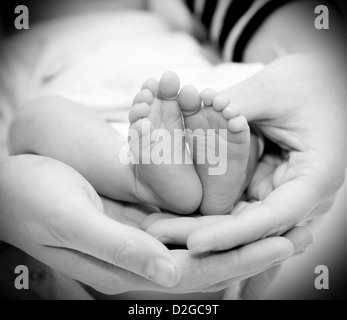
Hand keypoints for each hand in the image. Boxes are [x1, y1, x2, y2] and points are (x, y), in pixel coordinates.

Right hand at [0, 155, 312, 294]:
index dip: (243, 257)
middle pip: (212, 257)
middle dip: (256, 244)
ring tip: (281, 213)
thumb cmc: (36, 200)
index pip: (199, 271)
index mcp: (129, 268)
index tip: (283, 239)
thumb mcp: (73, 222)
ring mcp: (145, 238)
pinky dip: (215, 211)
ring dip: (242, 228)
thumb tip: (172, 273)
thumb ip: (120, 249)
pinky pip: (187, 218)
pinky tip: (237, 199)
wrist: (17, 184)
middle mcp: (143, 258)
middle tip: (301, 226)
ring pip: (204, 238)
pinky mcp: (142, 218)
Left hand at [142, 54, 346, 252]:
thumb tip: (193, 115)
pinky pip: (235, 204)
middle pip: (248, 228)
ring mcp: (281, 193)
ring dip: (199, 225)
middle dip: (203, 233)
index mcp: (315, 178)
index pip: (270, 220)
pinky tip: (175, 212)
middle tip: (158, 234)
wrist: (320, 83)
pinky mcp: (264, 186)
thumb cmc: (306, 83)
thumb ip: (234, 106)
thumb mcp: (271, 90)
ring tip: (158, 227)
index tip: (194, 243)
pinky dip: (207, 210)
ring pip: (238, 220)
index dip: (231, 235)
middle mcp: (299, 195)